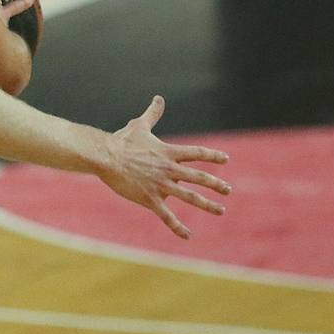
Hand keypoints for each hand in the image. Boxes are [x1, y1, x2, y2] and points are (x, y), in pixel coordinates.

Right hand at [97, 96, 230, 238]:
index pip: (197, 153)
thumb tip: (159, 98)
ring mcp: (161, 185)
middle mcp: (169, 169)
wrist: (106, 157)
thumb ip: (153, 114)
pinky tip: (188, 235)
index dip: (212, 156)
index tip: (225, 159)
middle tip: (228, 190)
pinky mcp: (150, 199)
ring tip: (220, 210)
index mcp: (169, 152)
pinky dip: (178, 226)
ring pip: (190, 197)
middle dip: (216, 184)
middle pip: (199, 177)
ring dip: (207, 205)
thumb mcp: (139, 125)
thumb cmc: (121, 141)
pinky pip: (167, 215)